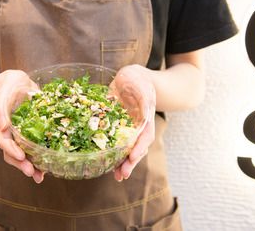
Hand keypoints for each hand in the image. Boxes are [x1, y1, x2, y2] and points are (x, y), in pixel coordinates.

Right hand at [0, 70, 44, 182]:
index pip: (4, 140)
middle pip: (10, 152)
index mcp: (0, 120)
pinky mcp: (25, 135)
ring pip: (18, 155)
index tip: (21, 157)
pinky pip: (28, 150)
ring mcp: (15, 134)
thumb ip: (1, 104)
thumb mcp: (6, 86)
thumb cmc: (11, 82)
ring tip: (39, 177)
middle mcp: (6, 130)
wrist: (13, 82)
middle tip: (32, 172)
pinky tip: (43, 170)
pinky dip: (35, 160)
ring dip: (28, 166)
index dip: (12, 150)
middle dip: (21, 163)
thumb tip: (3, 126)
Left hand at [109, 65, 155, 181]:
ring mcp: (129, 128)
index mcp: (145, 116)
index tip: (133, 158)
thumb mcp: (140, 82)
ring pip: (128, 148)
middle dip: (131, 161)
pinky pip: (117, 143)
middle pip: (138, 147)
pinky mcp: (118, 128)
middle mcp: (139, 125)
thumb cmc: (137, 78)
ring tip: (118, 176)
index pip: (145, 135)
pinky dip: (114, 155)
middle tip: (123, 175)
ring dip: (124, 162)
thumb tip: (146, 112)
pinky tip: (108, 165)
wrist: (133, 77)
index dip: (139, 147)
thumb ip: (143, 96)